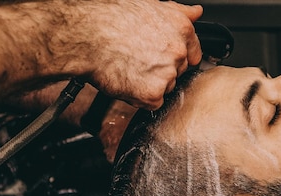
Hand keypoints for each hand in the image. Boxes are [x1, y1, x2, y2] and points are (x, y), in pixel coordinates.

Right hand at [83, 0, 202, 109]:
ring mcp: (167, 74)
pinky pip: (152, 102)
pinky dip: (139, 98)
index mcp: (181, 29)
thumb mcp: (149, 5)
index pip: (193, 53)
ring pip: (166, 87)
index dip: (177, 57)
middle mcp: (178, 52)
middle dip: (162, 70)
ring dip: (151, 84)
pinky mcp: (153, 94)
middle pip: (178, 71)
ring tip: (128, 67)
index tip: (163, 57)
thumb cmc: (109, 18)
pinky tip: (125, 81)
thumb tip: (196, 13)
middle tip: (137, 60)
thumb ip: (178, 12)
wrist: (84, 34)